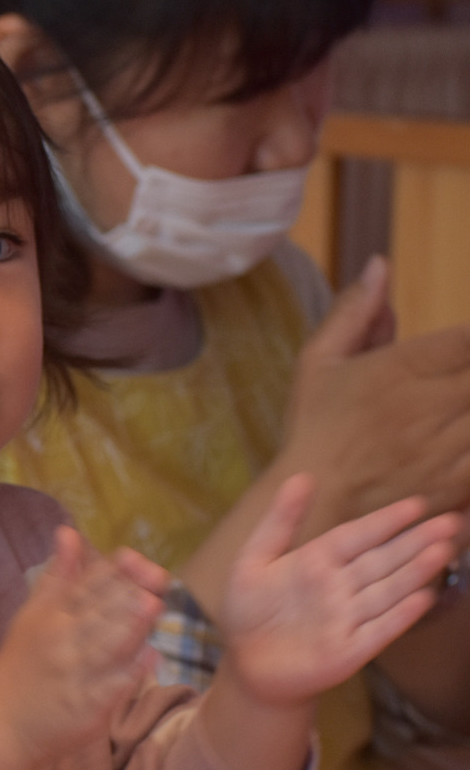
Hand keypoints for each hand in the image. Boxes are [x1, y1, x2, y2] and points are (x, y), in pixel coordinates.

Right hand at [0, 528, 167, 765]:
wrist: (1, 724)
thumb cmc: (22, 666)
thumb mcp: (32, 615)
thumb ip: (58, 576)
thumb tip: (69, 531)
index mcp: (49, 615)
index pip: (85, 585)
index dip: (113, 570)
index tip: (135, 559)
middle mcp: (60, 641)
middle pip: (99, 610)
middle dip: (128, 592)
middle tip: (158, 578)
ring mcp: (73, 674)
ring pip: (107, 644)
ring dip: (132, 624)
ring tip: (154, 605)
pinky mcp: (85, 707)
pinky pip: (111, 686)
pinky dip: (130, 671)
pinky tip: (150, 657)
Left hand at [221, 474, 461, 708]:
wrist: (247, 664)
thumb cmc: (249, 611)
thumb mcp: (254, 561)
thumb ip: (280, 522)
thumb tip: (302, 477)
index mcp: (317, 562)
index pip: (357, 536)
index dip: (385, 521)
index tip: (417, 503)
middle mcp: (339, 587)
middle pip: (383, 560)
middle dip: (416, 541)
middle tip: (451, 522)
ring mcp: (348, 618)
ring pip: (388, 590)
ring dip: (416, 571)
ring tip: (443, 549)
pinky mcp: (350, 650)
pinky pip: (379, 629)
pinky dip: (400, 614)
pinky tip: (424, 596)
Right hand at [284, 257, 469, 534]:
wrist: (313, 505)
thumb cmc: (315, 428)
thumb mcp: (319, 363)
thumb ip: (354, 313)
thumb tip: (380, 264)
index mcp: (400, 370)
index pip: (467, 339)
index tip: (464, 346)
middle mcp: (430, 405)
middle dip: (469, 371)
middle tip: (454, 381)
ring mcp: (448, 448)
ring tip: (457, 405)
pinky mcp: (456, 484)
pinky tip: (461, 432)